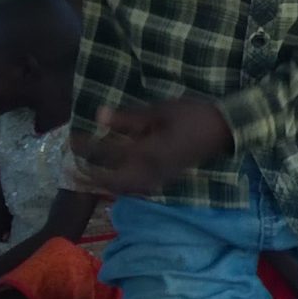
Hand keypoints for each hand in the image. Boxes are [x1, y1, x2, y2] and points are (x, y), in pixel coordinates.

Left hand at [78, 99, 234, 196]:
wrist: (226, 129)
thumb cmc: (194, 115)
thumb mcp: (160, 111)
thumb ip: (129, 117)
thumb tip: (99, 116)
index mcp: (147, 153)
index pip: (108, 152)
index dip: (87, 146)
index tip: (71, 140)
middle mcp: (151, 171)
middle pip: (113, 181)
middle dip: (92, 174)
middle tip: (76, 165)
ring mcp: (160, 177)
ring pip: (125, 187)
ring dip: (107, 181)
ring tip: (93, 171)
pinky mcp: (166, 177)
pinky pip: (138, 186)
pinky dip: (123, 183)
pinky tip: (118, 174)